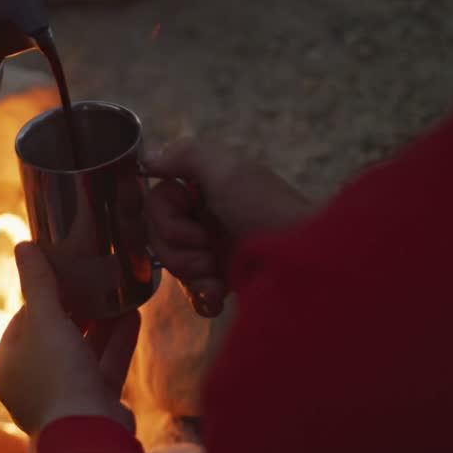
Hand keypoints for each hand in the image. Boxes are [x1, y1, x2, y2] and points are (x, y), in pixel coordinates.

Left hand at [0, 243, 140, 437]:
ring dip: (101, 323)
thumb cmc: (57, 374)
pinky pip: (104, 366)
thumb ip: (38, 283)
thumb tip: (23, 246)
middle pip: (55, 337)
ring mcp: (65, 395)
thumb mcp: (44, 320)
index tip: (63, 273)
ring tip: (117, 293)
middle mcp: (33, 383)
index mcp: (8, 366)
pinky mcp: (94, 403)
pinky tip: (132, 314)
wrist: (88, 433)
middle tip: (93, 279)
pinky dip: (117, 342)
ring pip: (83, 351)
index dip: (43, 296)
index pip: (23, 322)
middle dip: (77, 309)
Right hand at [142, 137, 313, 313]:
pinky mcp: (223, 283)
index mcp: (205, 188)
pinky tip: (218, 296)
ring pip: (172, 265)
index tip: (191, 216)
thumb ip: (186, 155)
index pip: (156, 201)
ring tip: (216, 275)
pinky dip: (203, 297)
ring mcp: (213, 251)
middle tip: (206, 251)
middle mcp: (206, 217)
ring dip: (191, 272)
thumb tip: (148, 158)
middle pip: (158, 235)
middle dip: (177, 248)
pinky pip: (193, 292)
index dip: (166, 216)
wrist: (304, 263)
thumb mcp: (229, 170)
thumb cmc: (267, 211)